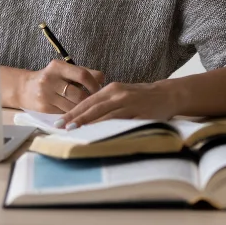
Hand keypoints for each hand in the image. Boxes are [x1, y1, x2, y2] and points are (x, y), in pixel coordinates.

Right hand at [17, 60, 104, 113]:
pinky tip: (78, 115)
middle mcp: (50, 79)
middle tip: (95, 103)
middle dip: (90, 100)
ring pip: (73, 106)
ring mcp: (46, 94)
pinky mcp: (44, 108)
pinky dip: (74, 115)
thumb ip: (83, 72)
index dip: (94, 84)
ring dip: (83, 109)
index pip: (82, 75)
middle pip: (79, 94)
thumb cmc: (51, 79)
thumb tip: (103, 79)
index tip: (99, 90)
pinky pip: (65, 114)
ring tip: (87, 109)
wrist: (24, 88)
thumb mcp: (64, 71)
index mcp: (57, 66)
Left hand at [56, 80, 177, 128]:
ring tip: (74, 132)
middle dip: (75, 119)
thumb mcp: (121, 94)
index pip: (87, 102)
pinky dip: (109, 128)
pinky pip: (122, 122)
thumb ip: (105, 103)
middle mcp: (118, 94)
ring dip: (89, 124)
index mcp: (111, 89)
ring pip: (105, 115)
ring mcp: (129, 103)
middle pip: (93, 108)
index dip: (72, 112)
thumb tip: (84, 117)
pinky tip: (100, 135)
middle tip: (60, 128)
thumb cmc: (141, 96)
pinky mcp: (140, 113)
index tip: (58, 122)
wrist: (167, 94)